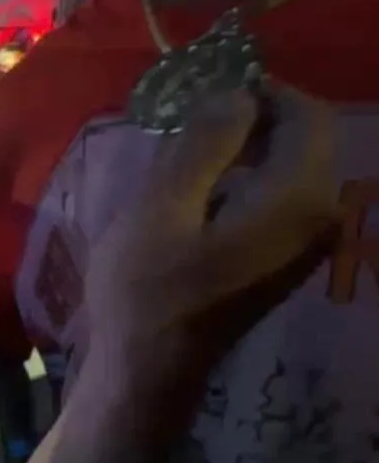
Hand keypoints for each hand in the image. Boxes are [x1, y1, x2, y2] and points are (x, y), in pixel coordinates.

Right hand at [83, 87, 337, 391]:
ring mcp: (305, 244)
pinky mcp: (284, 260)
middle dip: (250, 117)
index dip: (259, 90)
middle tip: (186, 117)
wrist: (147, 372)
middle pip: (302, 140)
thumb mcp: (160, 207)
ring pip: (289, 168)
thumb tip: (236, 93)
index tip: (201, 90)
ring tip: (183, 152)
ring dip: (243, 149)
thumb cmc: (146, 291)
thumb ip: (204, 144)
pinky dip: (244, 181)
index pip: (305, 115)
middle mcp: (318, 218)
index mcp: (296, 199)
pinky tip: (197, 193)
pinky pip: (278, 198)